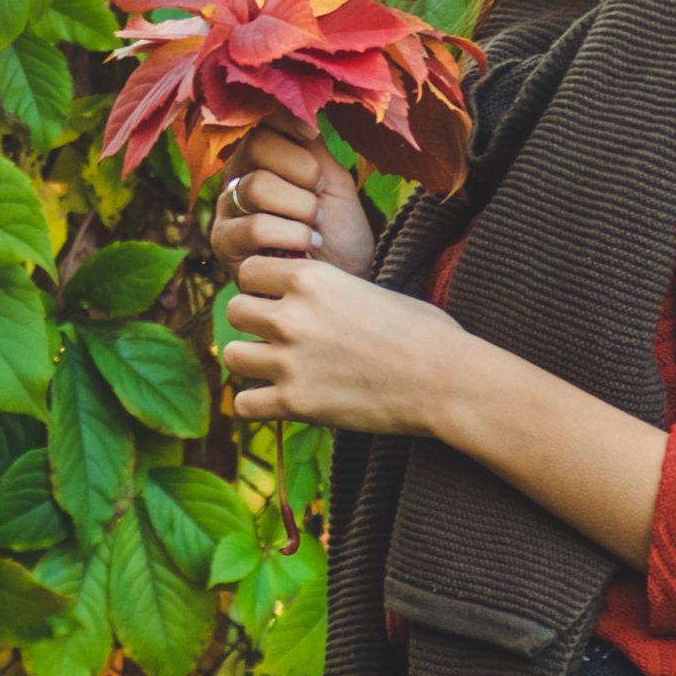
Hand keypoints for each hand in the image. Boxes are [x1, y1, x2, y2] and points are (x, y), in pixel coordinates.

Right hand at [209, 112, 375, 279]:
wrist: (342, 280)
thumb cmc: (338, 230)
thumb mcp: (332, 180)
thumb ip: (311, 146)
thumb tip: (299, 106)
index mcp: (261, 155)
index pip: (262, 118)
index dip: (290, 124)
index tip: (314, 138)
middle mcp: (236, 176)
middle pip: (257, 146)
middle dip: (303, 173)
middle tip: (319, 198)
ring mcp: (226, 209)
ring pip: (257, 186)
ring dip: (300, 209)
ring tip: (314, 228)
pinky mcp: (223, 244)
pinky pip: (255, 226)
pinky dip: (292, 236)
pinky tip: (305, 248)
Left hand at [220, 255, 470, 439]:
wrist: (442, 378)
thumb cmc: (420, 330)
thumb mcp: (368, 288)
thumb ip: (327, 291)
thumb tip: (307, 298)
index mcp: (311, 277)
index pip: (249, 271)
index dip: (261, 285)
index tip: (277, 298)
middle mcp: (291, 315)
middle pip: (234, 311)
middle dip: (252, 322)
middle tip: (276, 335)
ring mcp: (289, 361)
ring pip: (233, 355)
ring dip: (250, 360)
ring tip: (274, 367)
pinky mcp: (294, 403)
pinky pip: (244, 404)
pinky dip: (257, 404)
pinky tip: (277, 400)